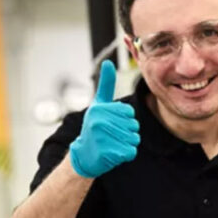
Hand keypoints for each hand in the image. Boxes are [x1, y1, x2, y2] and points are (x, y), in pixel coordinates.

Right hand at [69, 60, 139, 178]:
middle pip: (133, 126)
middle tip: (112, 135)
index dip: (125, 119)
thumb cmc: (94, 126)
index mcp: (99, 109)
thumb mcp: (98, 103)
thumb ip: (106, 84)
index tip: (112, 123)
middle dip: (127, 132)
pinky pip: (131, 152)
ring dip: (127, 143)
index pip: (130, 113)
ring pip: (134, 139)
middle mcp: (99, 123)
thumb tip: (108, 62)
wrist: (83, 155)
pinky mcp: (109, 154)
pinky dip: (126, 154)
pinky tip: (114, 153)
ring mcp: (103, 139)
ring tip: (113, 143)